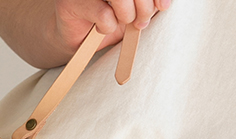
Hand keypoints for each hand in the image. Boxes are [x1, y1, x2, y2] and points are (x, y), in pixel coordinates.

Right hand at [51, 0, 168, 55]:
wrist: (79, 37)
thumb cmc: (108, 17)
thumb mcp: (134, 8)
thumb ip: (147, 2)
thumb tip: (163, 4)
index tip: (162, 6)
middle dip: (144, 8)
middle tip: (141, 22)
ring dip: (127, 16)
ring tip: (121, 22)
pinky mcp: (72, 2)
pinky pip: (104, 16)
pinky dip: (107, 27)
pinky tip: (100, 26)